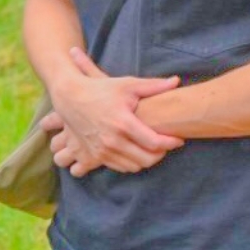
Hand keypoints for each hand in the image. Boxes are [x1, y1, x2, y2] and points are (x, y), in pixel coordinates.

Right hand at [40, 47, 183, 175]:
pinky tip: (134, 151)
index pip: (155, 142)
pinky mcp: (95, 155)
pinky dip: (131, 163)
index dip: (171, 143)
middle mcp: (113, 140)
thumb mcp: (126, 84)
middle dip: (161, 154)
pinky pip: (121, 168)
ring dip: (146, 160)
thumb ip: (153, 86)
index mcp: (123, 123)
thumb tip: (176, 81)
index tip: (178, 139)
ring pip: (135, 166)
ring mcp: (103, 150)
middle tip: (165, 145)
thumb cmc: (100, 89)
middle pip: (148, 159)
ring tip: (150, 148)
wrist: (70, 97)